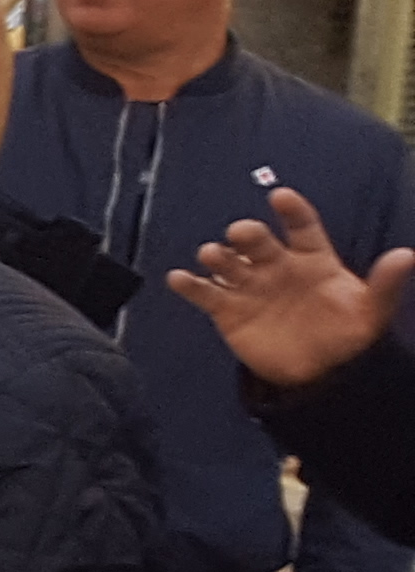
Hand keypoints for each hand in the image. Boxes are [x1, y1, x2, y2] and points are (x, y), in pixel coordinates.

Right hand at [170, 185, 414, 391]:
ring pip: (228, 262)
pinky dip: (190, 285)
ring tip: (213, 256)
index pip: (302, 227)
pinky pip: (205, 294)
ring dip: (218, 256)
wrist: (320, 374)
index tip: (280, 197)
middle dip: (248, 234)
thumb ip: (385, 284)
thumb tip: (407, 255)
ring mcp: (250, 287)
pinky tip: (179, 278)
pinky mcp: (228, 311)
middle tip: (242, 234)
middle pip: (258, 242)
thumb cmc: (348, 335)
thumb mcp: (372, 311)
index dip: (292, 211)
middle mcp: (277, 266)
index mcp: (312, 259)